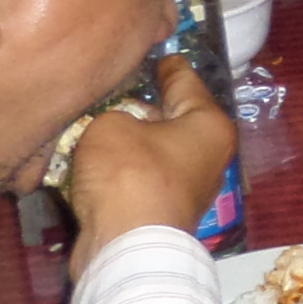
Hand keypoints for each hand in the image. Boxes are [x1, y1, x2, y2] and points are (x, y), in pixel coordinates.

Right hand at [60, 57, 236, 269]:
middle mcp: (207, 155)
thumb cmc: (128, 174)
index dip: (169, 66)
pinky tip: (93, 163)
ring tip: (97, 123)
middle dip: (145, 106)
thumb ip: (116, 115)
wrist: (125, 248)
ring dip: (128, 141)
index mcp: (208, 125)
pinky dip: (120, 171)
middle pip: (171, 118)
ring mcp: (187, 188)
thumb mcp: (111, 126)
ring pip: (153, 151)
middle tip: (119, 88)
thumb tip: (122, 131)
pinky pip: (139, 179)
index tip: (164, 55)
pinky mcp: (163, 212)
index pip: (186, 81)